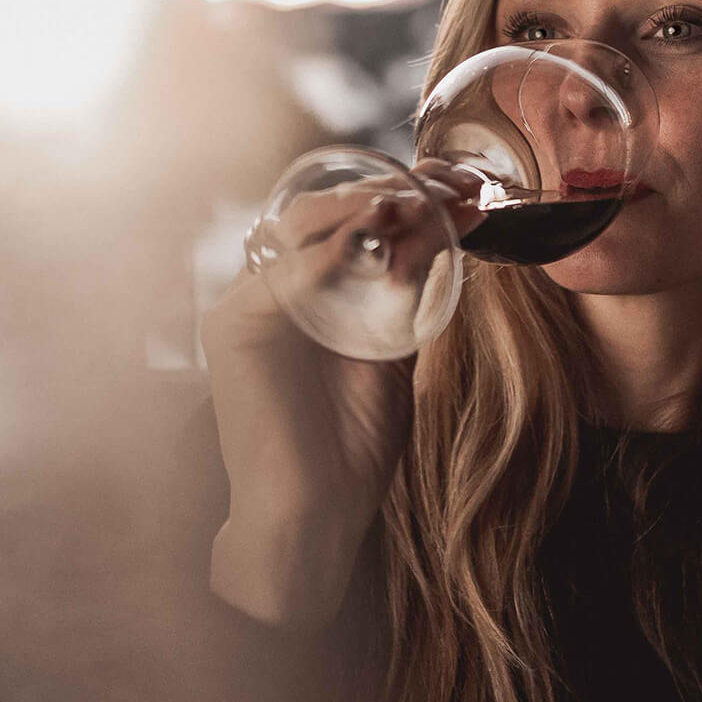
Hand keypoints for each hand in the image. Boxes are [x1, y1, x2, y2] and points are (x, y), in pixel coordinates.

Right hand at [200, 160, 482, 627]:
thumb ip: (406, 299)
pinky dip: (335, 245)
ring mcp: (247, 304)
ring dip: (366, 205)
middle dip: (393, 190)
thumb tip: (444, 234)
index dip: (405, 195)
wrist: (316, 516)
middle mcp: (269, 290)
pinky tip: (380, 226)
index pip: (348, 221)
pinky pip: (286, 271)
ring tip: (421, 198)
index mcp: (303, 294)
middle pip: (324, 211)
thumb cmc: (353, 447)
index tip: (468, 189)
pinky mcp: (233, 326)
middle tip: (453, 185)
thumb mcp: (394, 355)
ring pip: (302, 226)